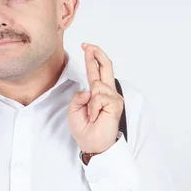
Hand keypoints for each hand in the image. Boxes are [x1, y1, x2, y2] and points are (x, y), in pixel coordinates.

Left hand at [67, 43, 122, 160]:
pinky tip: (95, 116)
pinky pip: (99, 97)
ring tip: (91, 115)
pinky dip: (93, 108)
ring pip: (98, 85)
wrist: (91, 144)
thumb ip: (79, 96)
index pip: (96, 71)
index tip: (86, 47)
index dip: (92, 58)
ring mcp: (113, 98)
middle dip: (97, 54)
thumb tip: (90, 89)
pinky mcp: (116, 104)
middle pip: (106, 67)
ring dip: (90, 102)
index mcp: (96, 92)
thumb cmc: (84, 129)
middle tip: (88, 46)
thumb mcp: (74, 109)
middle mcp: (107, 92)